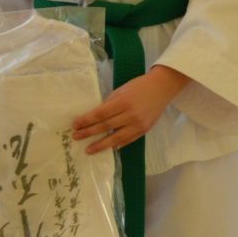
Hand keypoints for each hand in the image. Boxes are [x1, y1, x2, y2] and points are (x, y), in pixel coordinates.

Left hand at [72, 66, 187, 154]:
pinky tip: (108, 148)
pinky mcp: (144, 130)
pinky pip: (128, 140)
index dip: (86, 120)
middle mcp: (130, 115)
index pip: (100, 114)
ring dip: (100, 145)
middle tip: (76, 137)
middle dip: (89, 132)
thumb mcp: (121, 90)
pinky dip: (117, 144)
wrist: (161, 89)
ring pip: (116, 138)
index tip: (75, 125)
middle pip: (105, 126)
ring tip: (88, 150)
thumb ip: (109, 103)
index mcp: (123, 101)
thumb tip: (95, 117)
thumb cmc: (139, 86)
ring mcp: (138, 124)